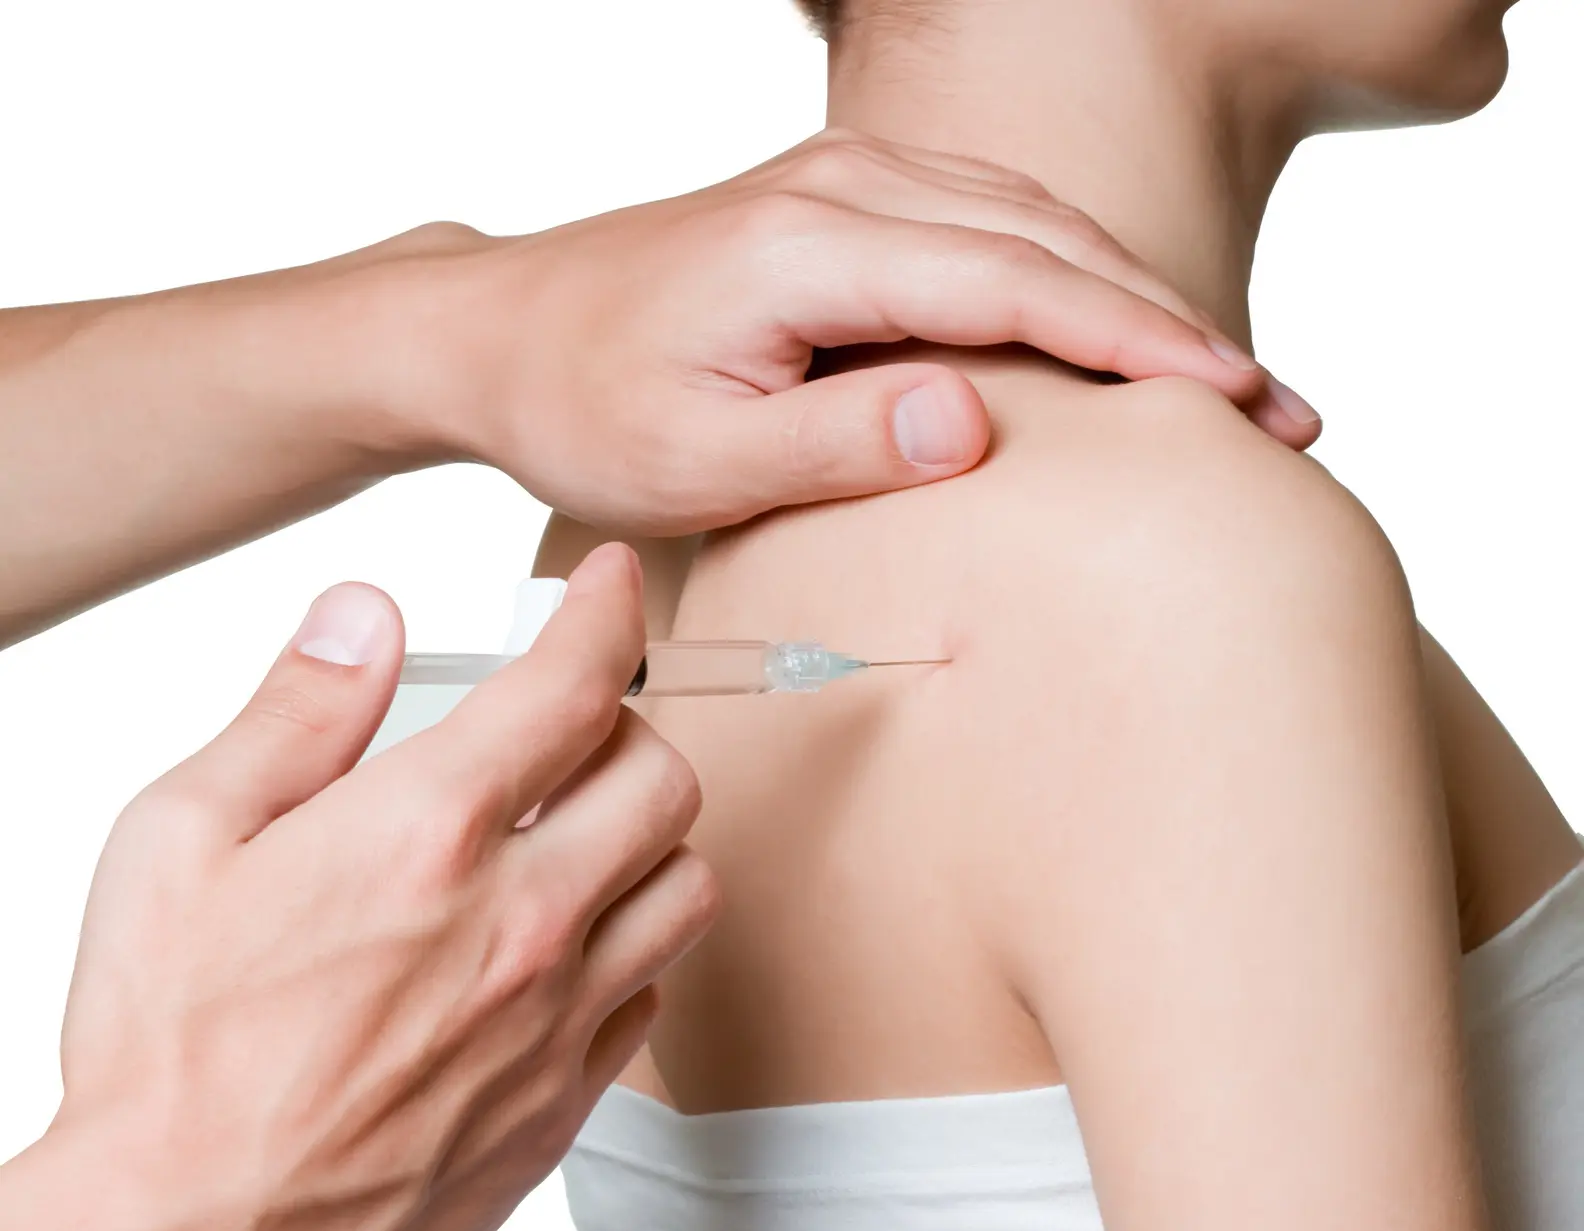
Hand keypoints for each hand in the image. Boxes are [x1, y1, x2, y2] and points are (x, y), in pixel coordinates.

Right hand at [0, 545, 714, 1230]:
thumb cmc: (166, 1051)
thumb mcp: (179, 844)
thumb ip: (293, 716)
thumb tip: (365, 615)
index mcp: (426, 834)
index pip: (572, 684)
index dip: (607, 611)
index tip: (613, 585)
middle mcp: (520, 918)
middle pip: (663, 777)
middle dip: (627, 729)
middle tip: (572, 733)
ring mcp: (558, 1017)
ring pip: (686, 884)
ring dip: (648, 837)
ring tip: (580, 834)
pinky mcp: (566, 1100)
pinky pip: (656, 992)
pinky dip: (634, 944)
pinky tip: (567, 945)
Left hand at [361, 129, 1318, 532]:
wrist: (502, 333)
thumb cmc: (585, 405)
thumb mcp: (696, 458)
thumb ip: (835, 441)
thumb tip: (975, 420)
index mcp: (815, 246)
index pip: (1019, 286)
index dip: (1140, 348)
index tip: (1239, 406)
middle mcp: (844, 188)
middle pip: (1052, 243)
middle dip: (1172, 329)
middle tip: (1282, 414)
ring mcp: (846, 184)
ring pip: (1032, 226)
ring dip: (1133, 303)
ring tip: (1225, 384)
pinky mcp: (843, 206)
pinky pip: (987, 227)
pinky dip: (1068, 278)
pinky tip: (1113, 331)